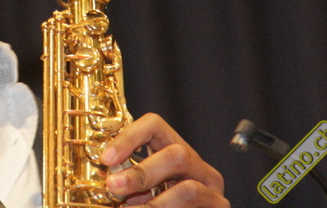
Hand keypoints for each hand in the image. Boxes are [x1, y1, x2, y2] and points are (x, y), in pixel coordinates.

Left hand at [100, 113, 227, 206]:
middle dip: (141, 172)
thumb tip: (107, 176)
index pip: (154, 125)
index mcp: (170, 150)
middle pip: (175, 153)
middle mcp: (195, 163)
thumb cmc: (152, 203)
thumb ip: (125, 180)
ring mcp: (211, 187)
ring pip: (187, 186)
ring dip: (154, 203)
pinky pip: (194, 204)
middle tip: (114, 187)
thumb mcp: (137, 190)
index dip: (129, 137)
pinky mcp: (219, 207)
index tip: (106, 158)